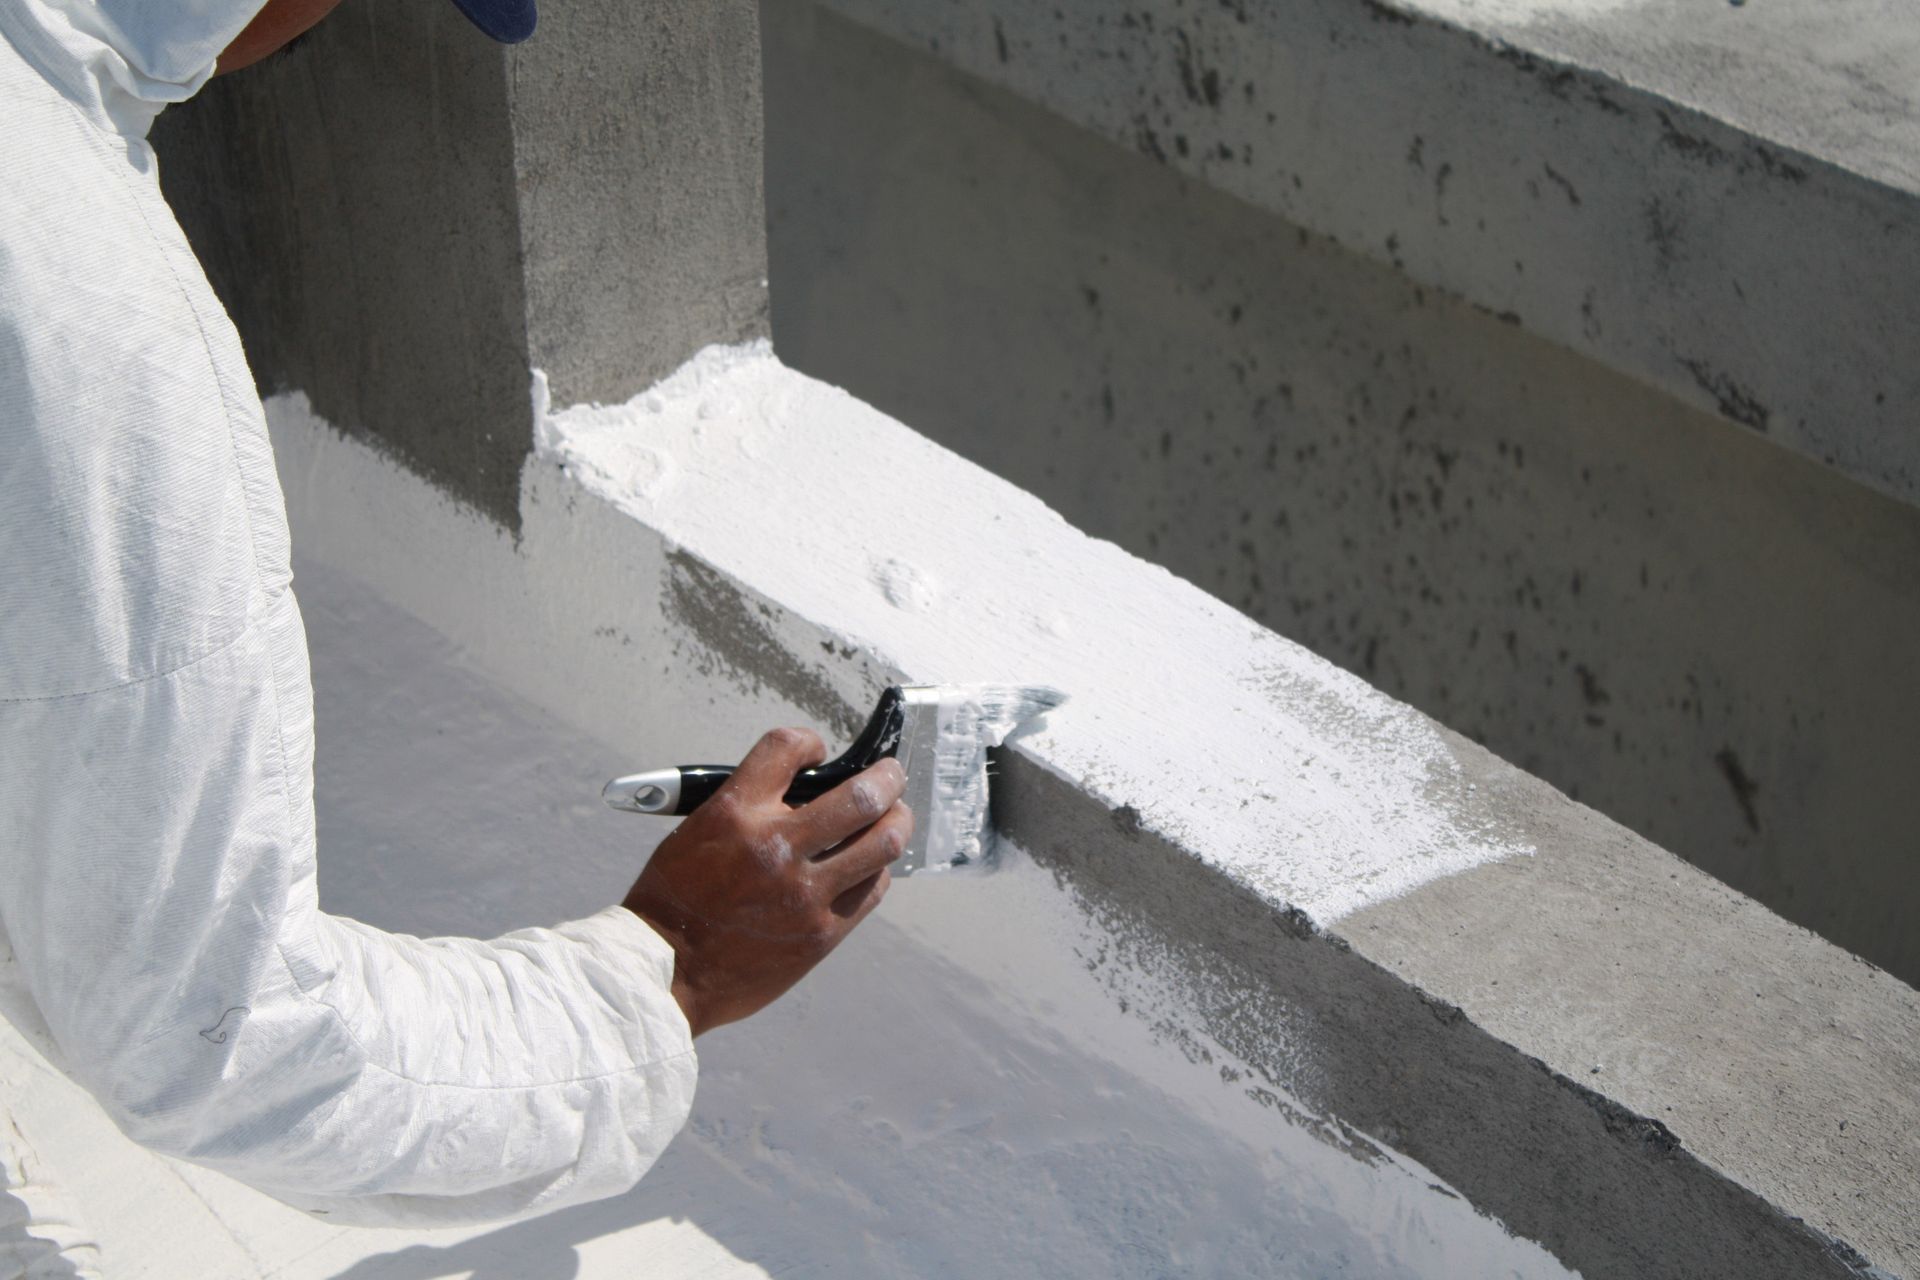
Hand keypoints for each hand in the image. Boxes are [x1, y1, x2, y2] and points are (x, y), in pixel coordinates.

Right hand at [621, 727, 910, 1036]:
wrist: (667, 972)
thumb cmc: (676, 900)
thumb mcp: (698, 832)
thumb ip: (751, 806)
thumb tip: (806, 790)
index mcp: (734, 814)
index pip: (787, 747)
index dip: (809, 741)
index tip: (817, 750)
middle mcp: (775, 848)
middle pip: (861, 794)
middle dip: (886, 777)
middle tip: (890, 774)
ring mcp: (804, 894)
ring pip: (883, 843)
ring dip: (897, 820)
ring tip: (895, 815)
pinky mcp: (821, 934)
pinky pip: (872, 889)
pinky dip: (876, 869)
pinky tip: (869, 864)